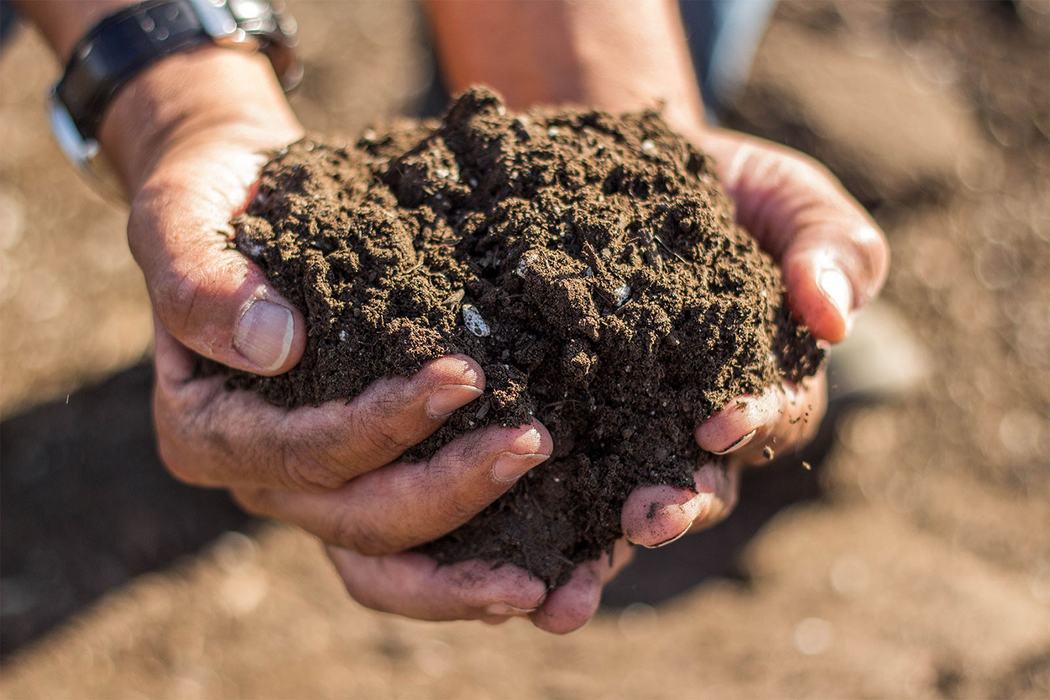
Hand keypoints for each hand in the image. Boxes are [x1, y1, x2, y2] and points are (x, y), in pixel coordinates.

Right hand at [104, 49, 555, 621]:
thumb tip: (275, 347)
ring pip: (387, 564)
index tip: (464, 377)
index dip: (385, 426)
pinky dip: (472, 564)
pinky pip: (416, 546)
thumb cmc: (212, 204)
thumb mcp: (181, 217)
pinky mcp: (367, 479)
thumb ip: (201, 281)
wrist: (249, 205)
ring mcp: (317, 490)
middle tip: (534, 444)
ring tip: (544, 570)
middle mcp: (264, 478)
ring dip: (465, 572)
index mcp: (207, 431)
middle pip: (359, 521)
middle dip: (450, 493)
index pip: (305, 450)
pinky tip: (546, 560)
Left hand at [517, 127, 888, 632]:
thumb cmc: (722, 188)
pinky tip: (494, 563)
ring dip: (594, 559)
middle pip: (694, 486)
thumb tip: (835, 318)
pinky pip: (545, 485)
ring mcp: (623, 432)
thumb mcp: (787, 199)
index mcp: (761, 381)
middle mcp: (691, 427)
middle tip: (649, 519)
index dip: (752, 423)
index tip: (718, 424)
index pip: (771, 417)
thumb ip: (828, 247)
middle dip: (674, 508)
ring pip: (615, 510)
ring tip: (559, 602)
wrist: (625, 168)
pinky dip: (525, 530)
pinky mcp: (558, 425)